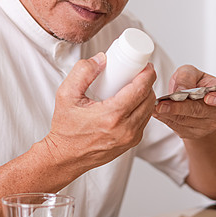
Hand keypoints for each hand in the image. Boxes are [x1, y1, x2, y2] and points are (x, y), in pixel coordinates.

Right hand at [43, 52, 156, 171]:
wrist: (65, 157)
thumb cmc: (66, 129)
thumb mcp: (66, 95)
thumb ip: (82, 72)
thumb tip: (102, 59)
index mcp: (112, 115)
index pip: (141, 89)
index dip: (147, 74)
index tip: (145, 65)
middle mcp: (125, 129)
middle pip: (149, 98)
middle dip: (147, 83)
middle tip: (137, 73)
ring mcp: (130, 138)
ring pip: (149, 110)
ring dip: (145, 96)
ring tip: (132, 86)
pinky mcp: (131, 143)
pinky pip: (144, 120)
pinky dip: (141, 108)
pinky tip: (130, 101)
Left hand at [153, 65, 215, 140]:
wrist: (191, 101)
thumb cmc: (194, 84)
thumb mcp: (190, 72)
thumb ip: (186, 77)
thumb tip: (181, 90)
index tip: (208, 98)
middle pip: (199, 111)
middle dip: (179, 107)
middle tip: (162, 104)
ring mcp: (207, 125)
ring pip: (186, 120)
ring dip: (169, 114)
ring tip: (156, 106)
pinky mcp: (193, 133)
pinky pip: (178, 127)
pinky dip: (166, 119)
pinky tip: (157, 112)